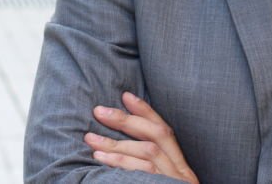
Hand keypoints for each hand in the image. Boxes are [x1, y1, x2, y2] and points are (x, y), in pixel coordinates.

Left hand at [84, 91, 198, 182]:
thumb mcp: (163, 183)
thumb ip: (151, 168)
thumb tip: (119, 148)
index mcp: (181, 169)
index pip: (165, 131)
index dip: (145, 111)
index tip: (125, 95)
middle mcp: (180, 174)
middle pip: (155, 137)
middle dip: (125, 121)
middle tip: (98, 112)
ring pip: (146, 155)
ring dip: (115, 145)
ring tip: (90, 140)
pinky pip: (140, 176)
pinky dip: (119, 166)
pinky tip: (100, 162)